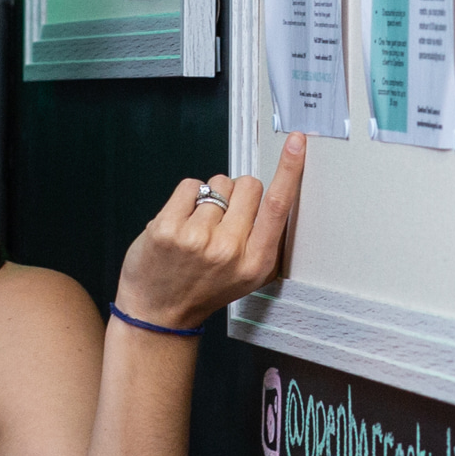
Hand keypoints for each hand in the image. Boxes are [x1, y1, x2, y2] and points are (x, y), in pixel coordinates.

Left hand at [116, 133, 308, 332]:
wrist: (158, 313)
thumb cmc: (203, 289)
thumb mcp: (247, 275)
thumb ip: (262, 239)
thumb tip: (272, 193)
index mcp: (255, 262)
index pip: (277, 207)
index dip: (289, 170)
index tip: (296, 142)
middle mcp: (229, 250)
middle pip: (248, 185)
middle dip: (239, 193)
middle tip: (223, 220)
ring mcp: (196, 239)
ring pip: (218, 183)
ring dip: (211, 196)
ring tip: (199, 226)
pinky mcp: (167, 228)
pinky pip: (191, 185)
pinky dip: (188, 197)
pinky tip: (182, 221)